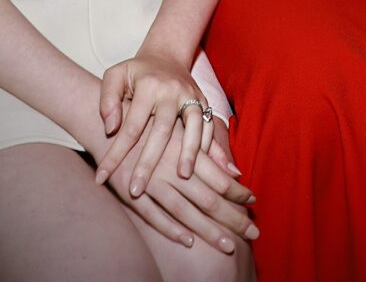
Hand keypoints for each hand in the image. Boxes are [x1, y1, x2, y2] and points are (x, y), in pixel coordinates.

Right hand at [96, 117, 257, 251]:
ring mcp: (152, 182)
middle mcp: (173, 168)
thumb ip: (211, 151)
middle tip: (253, 232)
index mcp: (187, 150)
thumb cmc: (153, 122)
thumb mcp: (183, 129)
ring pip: (185, 211)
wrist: (111, 119)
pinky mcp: (130, 192)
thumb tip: (236, 172)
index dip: (238, 192)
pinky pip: (153, 215)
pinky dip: (171, 229)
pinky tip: (188, 240)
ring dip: (208, 231)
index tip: (254, 202)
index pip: (219, 178)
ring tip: (228, 246)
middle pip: (208, 199)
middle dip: (232, 218)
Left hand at [97, 53, 213, 195]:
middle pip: (162, 131)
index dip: (115, 154)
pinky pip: (209, 125)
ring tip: (183, 177)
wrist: (166, 56)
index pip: (130, 126)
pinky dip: (207, 145)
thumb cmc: (135, 72)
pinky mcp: (204, 101)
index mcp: (148, 85)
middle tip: (136, 190)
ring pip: (194, 126)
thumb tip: (110, 129)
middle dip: (149, 162)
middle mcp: (172, 91)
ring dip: (190, 152)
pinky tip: (202, 166)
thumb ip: (107, 100)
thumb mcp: (114, 76)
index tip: (101, 178)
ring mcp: (191, 95)